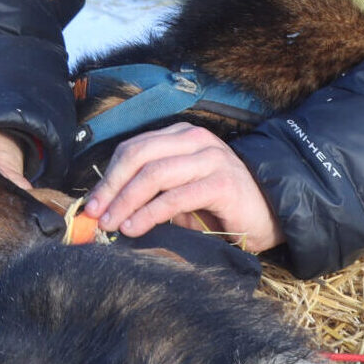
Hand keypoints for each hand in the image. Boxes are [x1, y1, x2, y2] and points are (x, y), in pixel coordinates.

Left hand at [83, 123, 282, 252]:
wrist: (271, 214)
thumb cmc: (221, 207)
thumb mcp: (180, 193)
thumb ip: (150, 193)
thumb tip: (107, 208)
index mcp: (182, 136)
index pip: (134, 148)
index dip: (108, 176)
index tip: (91, 204)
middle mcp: (196, 140)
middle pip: (138, 156)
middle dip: (111, 187)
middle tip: (96, 215)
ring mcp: (211, 158)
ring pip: (154, 174)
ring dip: (126, 202)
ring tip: (112, 225)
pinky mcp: (222, 183)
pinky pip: (176, 196)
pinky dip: (150, 213)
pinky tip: (135, 228)